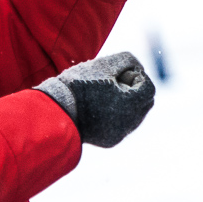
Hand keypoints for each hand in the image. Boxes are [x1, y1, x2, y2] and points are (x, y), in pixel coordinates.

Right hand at [36, 52, 155, 147]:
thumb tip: (137, 66)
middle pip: (144, 103)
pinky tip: (98, 108)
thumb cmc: (78, 85)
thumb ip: (127, 60)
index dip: (136, 76)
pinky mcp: (110, 141)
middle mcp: (129, 123)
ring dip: (126, 103)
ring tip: (104, 95)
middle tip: (113, 83)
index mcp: (131, 104)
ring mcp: (120, 134)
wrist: (54, 111)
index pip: (148, 88)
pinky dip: (116, 116)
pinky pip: (121, 126)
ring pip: (134, 116)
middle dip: (134, 89)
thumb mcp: (104, 64)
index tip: (118, 74)